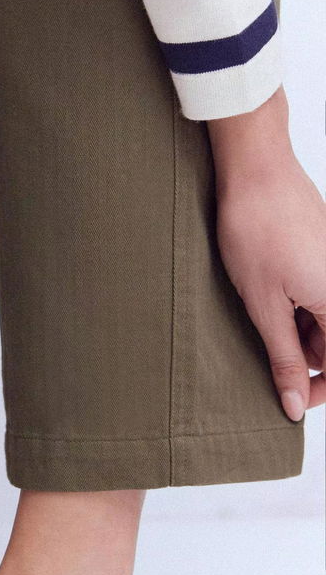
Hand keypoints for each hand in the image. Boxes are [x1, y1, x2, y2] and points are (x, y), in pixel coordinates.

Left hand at [207, 89, 325, 420]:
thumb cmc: (255, 232)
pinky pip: (317, 294)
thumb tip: (294, 403)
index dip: (318, 388)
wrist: (254, 171)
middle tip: (265, 354)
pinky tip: (267, 296)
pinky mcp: (325, 253)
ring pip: (324, 320)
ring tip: (261, 313)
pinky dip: (295, 306)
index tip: (289, 401)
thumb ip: (284, 358)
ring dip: (296, 331)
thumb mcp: (264, 307)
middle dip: (304, 358)